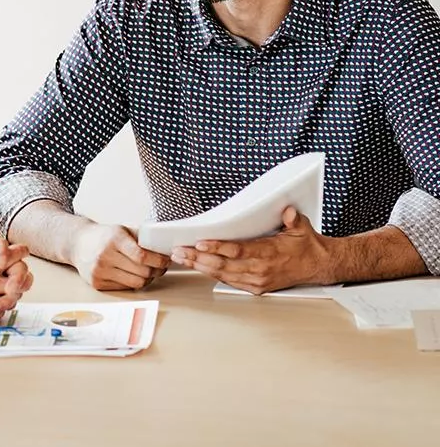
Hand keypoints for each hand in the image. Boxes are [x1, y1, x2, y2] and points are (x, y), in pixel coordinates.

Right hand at [70, 223, 169, 290]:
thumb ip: (142, 237)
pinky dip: (133, 283)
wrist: (78, 244)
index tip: (166, 261)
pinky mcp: (97, 283)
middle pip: (142, 271)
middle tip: (161, 267)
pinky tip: (133, 275)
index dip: (159, 261)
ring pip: (136, 283)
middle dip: (156, 271)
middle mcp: (105, 255)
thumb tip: (166, 246)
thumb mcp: (122, 230)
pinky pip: (125, 288)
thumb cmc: (104, 236)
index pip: (142, 255)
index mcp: (114, 239)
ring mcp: (100, 271)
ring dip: (147, 279)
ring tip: (149, 272)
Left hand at [169, 207, 330, 293]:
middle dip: (197, 258)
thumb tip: (286, 210)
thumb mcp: (302, 227)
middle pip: (223, 265)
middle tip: (179, 251)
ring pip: (222, 274)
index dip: (217, 247)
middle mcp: (260, 270)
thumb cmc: (306, 246)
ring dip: (199, 266)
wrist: (318, 266)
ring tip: (181, 258)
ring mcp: (257, 281)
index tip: (199, 243)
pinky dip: (211, 273)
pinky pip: (228, 280)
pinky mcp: (255, 288)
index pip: (238, 251)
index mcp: (269, 254)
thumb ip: (292, 219)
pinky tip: (197, 266)